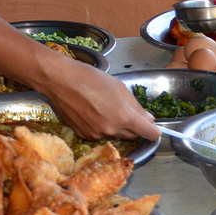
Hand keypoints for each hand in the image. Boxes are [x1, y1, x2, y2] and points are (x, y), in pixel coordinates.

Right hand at [36, 54, 159, 141]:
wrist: (60, 81)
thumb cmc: (90, 78)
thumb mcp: (118, 87)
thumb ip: (135, 106)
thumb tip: (148, 119)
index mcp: (123, 117)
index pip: (147, 132)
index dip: (153, 131)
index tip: (155, 130)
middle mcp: (111, 130)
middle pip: (131, 135)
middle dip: (133, 126)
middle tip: (126, 111)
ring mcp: (96, 135)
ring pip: (115, 135)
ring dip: (116, 126)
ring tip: (104, 107)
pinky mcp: (83, 136)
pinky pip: (99, 134)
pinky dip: (101, 127)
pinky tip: (92, 112)